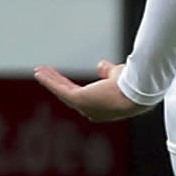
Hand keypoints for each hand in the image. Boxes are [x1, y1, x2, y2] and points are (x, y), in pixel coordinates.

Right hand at [33, 62, 153, 123]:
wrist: (136, 92)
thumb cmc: (131, 85)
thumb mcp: (117, 75)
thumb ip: (108, 72)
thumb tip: (101, 65)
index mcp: (101, 107)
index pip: (83, 96)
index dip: (71, 87)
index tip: (63, 81)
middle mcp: (90, 110)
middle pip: (69, 94)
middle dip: (57, 83)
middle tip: (46, 74)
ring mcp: (83, 106)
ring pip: (62, 91)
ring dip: (50, 80)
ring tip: (39, 71)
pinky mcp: (78, 99)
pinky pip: (59, 88)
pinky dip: (49, 80)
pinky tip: (40, 72)